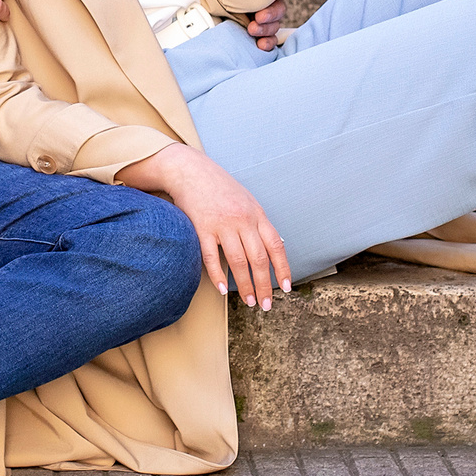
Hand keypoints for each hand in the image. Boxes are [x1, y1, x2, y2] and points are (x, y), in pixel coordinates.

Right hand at [114, 144, 291, 310]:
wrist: (191, 171)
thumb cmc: (220, 187)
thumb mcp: (247, 200)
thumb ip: (259, 223)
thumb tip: (275, 244)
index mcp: (257, 214)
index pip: (276, 246)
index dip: (282, 269)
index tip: (284, 288)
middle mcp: (242, 220)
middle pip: (258, 259)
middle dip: (264, 285)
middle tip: (266, 304)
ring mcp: (222, 224)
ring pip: (238, 261)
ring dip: (244, 285)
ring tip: (249, 301)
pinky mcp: (202, 228)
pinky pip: (211, 257)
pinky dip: (218, 275)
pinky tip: (222, 289)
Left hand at [245, 0, 299, 50]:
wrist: (209, 2)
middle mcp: (267, 3)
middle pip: (279, 9)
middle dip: (270, 14)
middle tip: (258, 17)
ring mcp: (264, 20)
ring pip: (274, 26)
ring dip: (265, 29)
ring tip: (252, 29)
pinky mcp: (259, 33)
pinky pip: (269, 40)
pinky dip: (268, 43)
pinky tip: (260, 44)